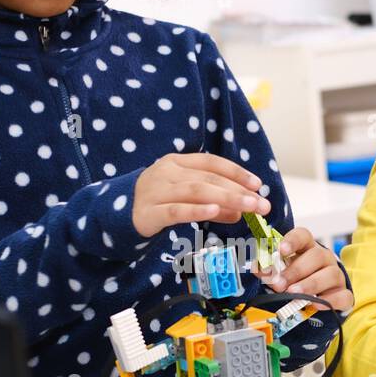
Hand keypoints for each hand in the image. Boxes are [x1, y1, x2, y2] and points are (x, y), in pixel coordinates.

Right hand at [132, 152, 270, 237]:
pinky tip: (215, 212)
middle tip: (261, 204)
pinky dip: (197, 210)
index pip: (212, 163)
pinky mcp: (149, 212)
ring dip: (226, 199)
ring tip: (247, 209)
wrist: (114, 214)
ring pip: (196, 192)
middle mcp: (167, 172)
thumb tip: (242, 211)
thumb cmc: (156, 203)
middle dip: (238, 191)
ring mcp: (157, 191)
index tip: (258, 185)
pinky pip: (176, 210)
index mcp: (177, 162)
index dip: (237, 172)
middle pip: (208, 179)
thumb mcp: (186, 198)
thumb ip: (213, 203)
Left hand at [252, 226, 352, 312]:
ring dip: (310, 284)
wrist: (318, 297)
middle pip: (316, 256)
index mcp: (307, 248)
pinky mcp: (343, 294)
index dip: (292, 241)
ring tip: (294, 293)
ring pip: (330, 274)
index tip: (281, 250)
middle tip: (279, 284)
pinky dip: (330, 300)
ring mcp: (336, 276)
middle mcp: (324, 258)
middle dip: (296, 270)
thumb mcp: (282, 273)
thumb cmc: (297, 280)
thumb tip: (259, 269)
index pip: (303, 236)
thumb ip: (270, 271)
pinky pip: (342, 296)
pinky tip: (316, 304)